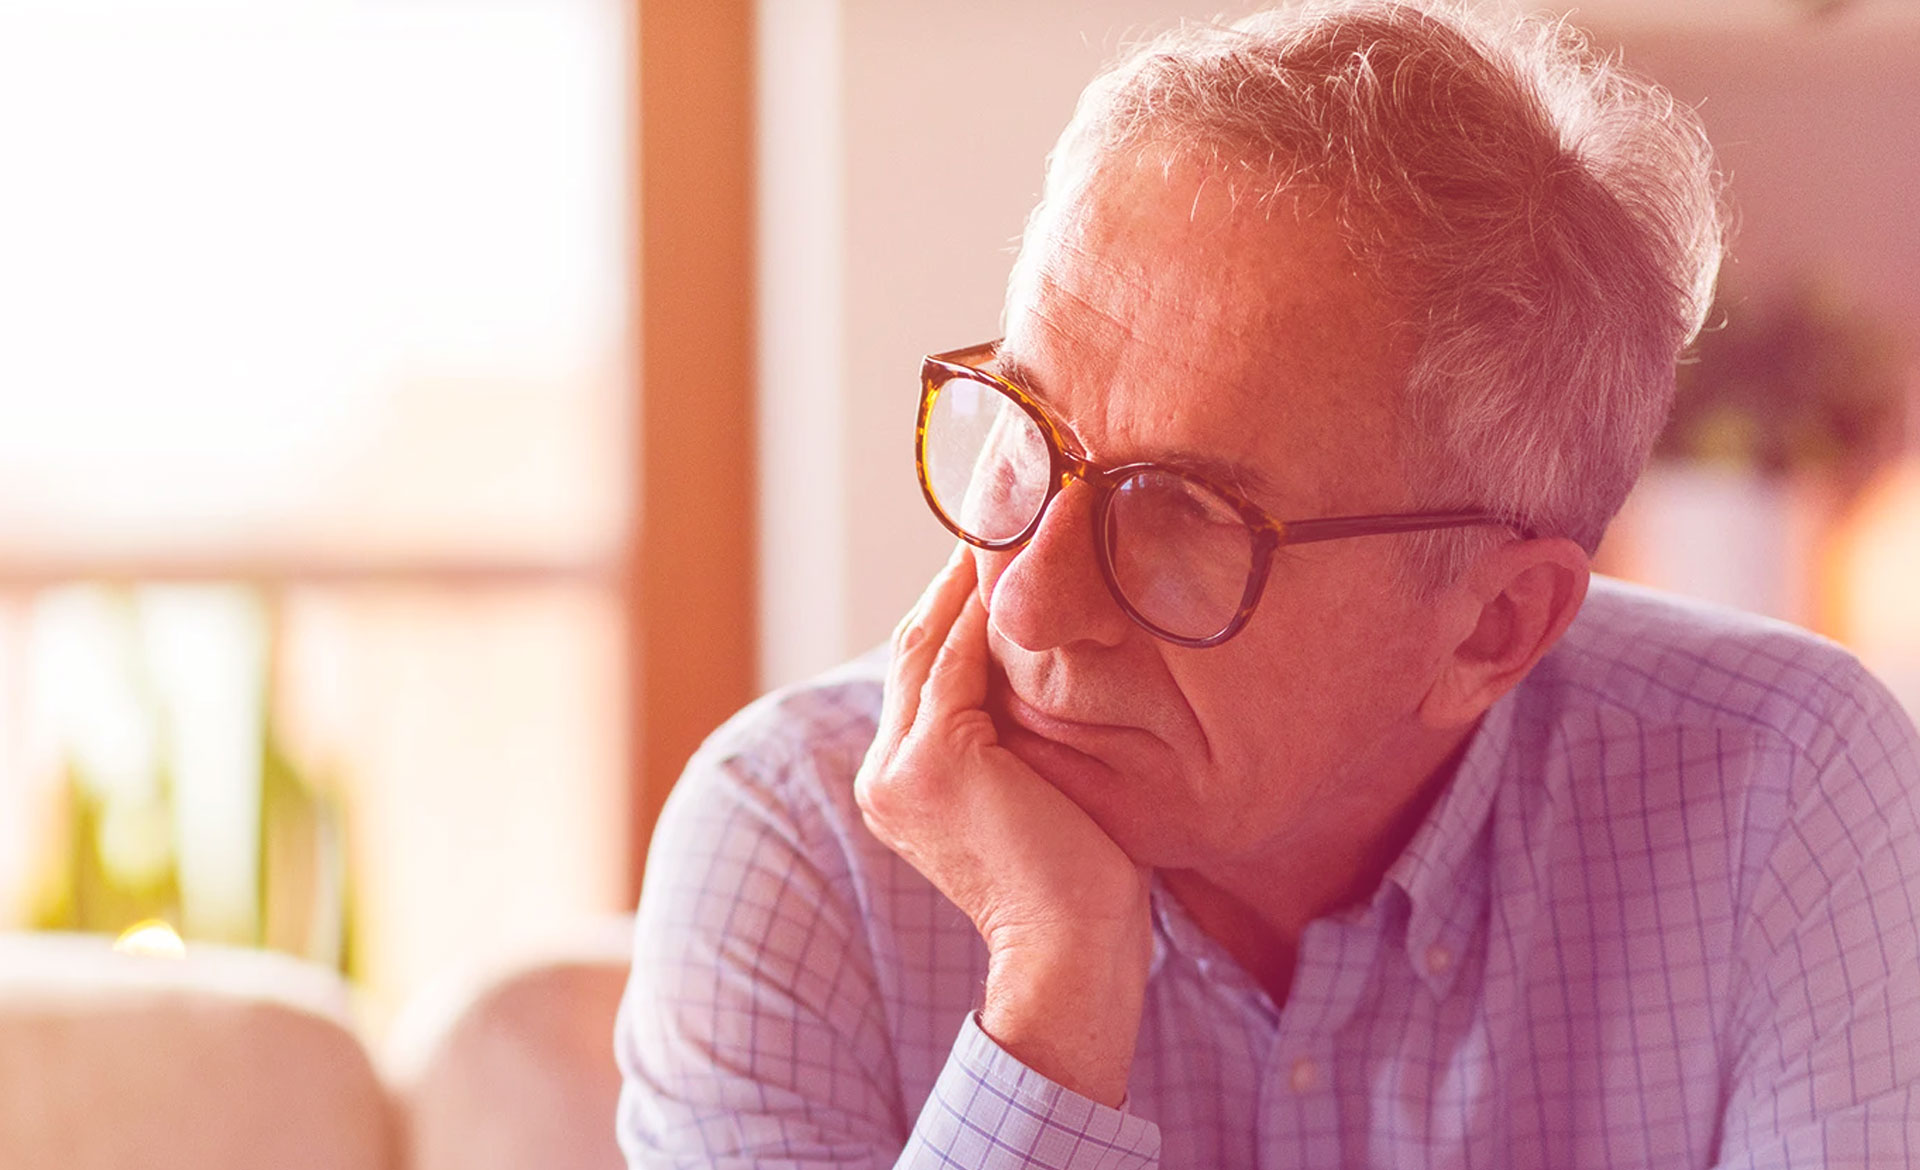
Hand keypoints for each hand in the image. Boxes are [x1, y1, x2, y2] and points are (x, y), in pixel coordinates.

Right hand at [855, 545, 1152, 1106]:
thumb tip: (1053, 666)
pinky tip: (1017, 562)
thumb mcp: (1040, 790)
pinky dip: (987, 607)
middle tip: (1004, 502)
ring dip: (970, 573)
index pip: (926, 667)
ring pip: (933, 641)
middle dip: (958, 571)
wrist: (1074, 954)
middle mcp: (884, 771)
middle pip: (918, 642)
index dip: (956, 602)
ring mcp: (900, 767)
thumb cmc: (1081, 884)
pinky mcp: (933, 761)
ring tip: (1013, 513)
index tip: (1000, 543)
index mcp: (899, 781)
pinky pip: (960, 660)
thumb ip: (1019, 731)